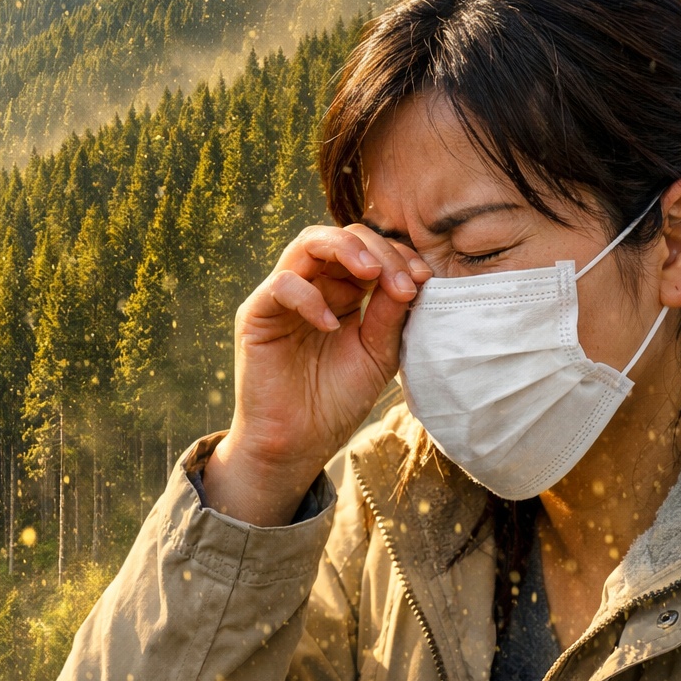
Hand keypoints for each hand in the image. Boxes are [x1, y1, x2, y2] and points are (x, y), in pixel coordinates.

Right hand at [201, 224, 431, 524]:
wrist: (297, 444)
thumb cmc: (336, 401)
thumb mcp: (377, 355)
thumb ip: (391, 315)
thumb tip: (414, 276)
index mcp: (343, 293)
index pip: (368, 251)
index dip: (398, 256)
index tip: (424, 279)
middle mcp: (312, 286)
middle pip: (341, 237)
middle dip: (379, 251)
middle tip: (403, 280)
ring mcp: (282, 297)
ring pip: (307, 243)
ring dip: (345, 250)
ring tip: (371, 274)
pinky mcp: (256, 314)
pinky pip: (282, 284)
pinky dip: (310, 297)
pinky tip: (332, 325)